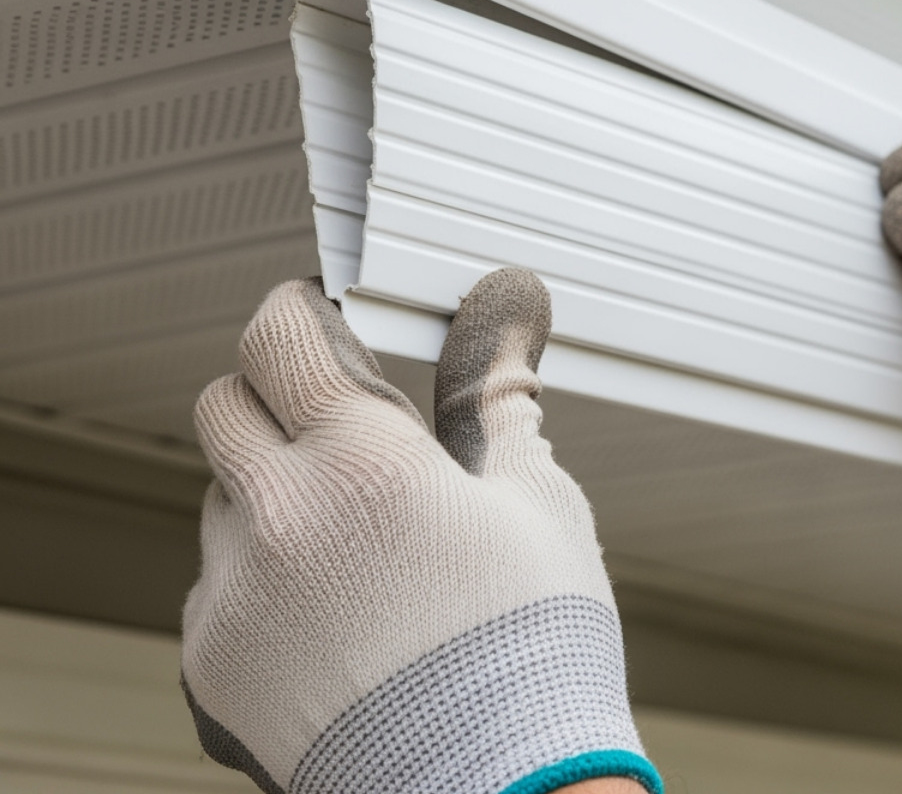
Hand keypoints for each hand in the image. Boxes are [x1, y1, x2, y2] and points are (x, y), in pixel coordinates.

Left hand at [181, 271, 660, 793]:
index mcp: (360, 461)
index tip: (321, 320)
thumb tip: (506, 309)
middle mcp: (276, 519)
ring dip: (271, 493)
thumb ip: (496, 394)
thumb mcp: (535, 499)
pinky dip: (261, 578)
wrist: (501, 787)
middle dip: (277, 396)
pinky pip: (217, 585)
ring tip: (357, 543)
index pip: (278, 335)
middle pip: (225, 404)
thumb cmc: (531, 649)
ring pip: (222, 498)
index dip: (299, 314)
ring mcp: (234, 597)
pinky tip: (335, 610)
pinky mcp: (213, 665)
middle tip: (342, 425)